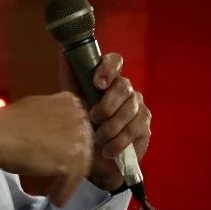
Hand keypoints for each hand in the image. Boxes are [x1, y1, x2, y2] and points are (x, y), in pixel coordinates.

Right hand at [0, 92, 93, 206]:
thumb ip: (54, 117)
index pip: (79, 127)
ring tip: (57, 192)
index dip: (72, 144)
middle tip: (63, 175)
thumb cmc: (9, 122)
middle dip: (74, 162)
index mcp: (71, 102)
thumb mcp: (39, 108)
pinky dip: (64, 192)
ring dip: (69, 181)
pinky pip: (73, 180)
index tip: (64, 156)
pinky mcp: (72, 158)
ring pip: (81, 165)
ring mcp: (78, 138)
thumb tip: (58, 132)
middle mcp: (80, 117)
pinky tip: (56, 200)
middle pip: (84, 145)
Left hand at [59, 52, 150, 191]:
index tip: (97, 84)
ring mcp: (137, 105)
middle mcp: (124, 88)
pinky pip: (136, 127)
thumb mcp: (71, 100)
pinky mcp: (144, 125)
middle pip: (123, 86)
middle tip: (93, 118)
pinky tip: (108, 150)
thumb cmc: (81, 123)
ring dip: (112, 125)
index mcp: (107, 78)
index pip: (115, 61)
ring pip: (131, 108)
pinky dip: (120, 140)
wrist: (90, 155)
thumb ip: (70, 77)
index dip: (108, 69)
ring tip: (98, 138)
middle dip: (108, 103)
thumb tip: (65, 54)